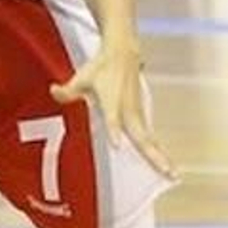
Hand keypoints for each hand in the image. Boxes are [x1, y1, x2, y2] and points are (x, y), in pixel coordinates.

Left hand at [51, 45, 176, 179]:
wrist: (123, 52)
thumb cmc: (101, 67)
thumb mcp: (81, 78)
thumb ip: (68, 90)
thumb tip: (53, 90)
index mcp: (112, 102)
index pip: (113, 118)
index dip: (114, 131)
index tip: (118, 145)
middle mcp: (128, 110)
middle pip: (141, 136)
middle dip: (153, 155)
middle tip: (167, 172)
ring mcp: (137, 113)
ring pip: (149, 139)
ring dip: (161, 156)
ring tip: (173, 175)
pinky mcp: (141, 114)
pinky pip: (150, 136)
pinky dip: (158, 150)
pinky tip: (165, 164)